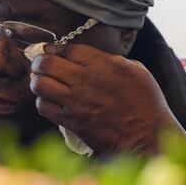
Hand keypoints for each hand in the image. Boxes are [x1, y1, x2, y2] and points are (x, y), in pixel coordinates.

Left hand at [29, 43, 177, 155]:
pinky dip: (43, 102)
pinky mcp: (72, 122)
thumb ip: (110, 60)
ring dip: (38, 82)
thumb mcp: (135, 70)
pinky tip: (51, 102)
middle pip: (47, 63)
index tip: (58, 53)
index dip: (59, 49)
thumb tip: (88, 57)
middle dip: (40, 62)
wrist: (147, 136)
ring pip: (40, 84)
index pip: (68, 48)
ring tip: (44, 83)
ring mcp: (76, 102)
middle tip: (42, 65)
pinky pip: (44, 107)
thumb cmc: (146, 102)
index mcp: (103, 64)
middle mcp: (86, 81)